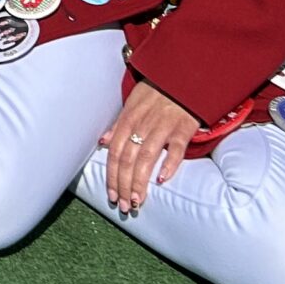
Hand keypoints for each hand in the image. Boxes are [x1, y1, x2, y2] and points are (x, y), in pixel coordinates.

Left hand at [100, 81, 197, 214]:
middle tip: (124, 205)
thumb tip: (102, 142)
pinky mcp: (183, 129)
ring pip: (147, 157)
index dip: (111, 175)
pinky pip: (176, 149)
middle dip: (123, 184)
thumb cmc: (155, 93)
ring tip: (137, 201)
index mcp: (128, 119)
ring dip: (140, 181)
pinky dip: (169, 164)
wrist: (182, 78)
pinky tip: (162, 180)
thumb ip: (118, 124)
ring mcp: (163, 127)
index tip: (111, 195)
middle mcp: (143, 124)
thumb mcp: (132, 104)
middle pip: (128, 158)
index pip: (114, 152)